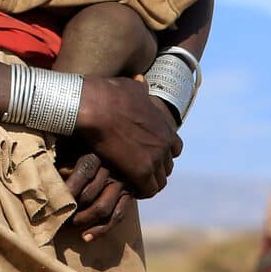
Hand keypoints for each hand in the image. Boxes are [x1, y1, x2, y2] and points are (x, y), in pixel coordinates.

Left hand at [62, 152, 133, 242]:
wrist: (124, 144)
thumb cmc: (88, 146)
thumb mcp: (76, 146)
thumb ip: (66, 159)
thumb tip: (51, 174)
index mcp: (96, 155)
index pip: (82, 173)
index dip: (68, 190)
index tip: (54, 202)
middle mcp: (111, 169)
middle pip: (89, 195)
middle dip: (72, 208)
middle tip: (58, 216)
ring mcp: (122, 183)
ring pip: (103, 208)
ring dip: (84, 220)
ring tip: (71, 225)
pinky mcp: (129, 195)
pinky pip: (117, 216)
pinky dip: (101, 229)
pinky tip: (86, 237)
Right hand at [73, 75, 181, 197]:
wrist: (94, 106)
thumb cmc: (108, 93)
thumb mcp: (131, 87)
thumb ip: (140, 88)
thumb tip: (141, 80)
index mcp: (164, 127)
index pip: (175, 148)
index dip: (162, 152)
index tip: (148, 154)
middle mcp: (164, 144)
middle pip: (168, 166)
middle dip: (154, 169)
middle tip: (136, 170)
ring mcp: (154, 158)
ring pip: (160, 181)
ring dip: (147, 182)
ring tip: (131, 182)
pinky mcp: (140, 172)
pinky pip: (147, 190)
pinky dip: (139, 191)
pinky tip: (127, 187)